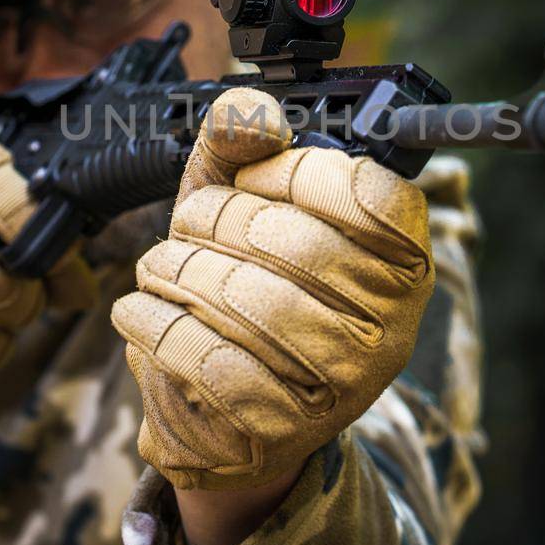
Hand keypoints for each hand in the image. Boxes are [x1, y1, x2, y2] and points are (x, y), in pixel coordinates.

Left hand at [112, 88, 433, 490]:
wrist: (222, 412)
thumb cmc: (242, 285)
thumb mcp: (241, 201)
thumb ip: (243, 142)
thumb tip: (255, 114)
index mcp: (401, 257)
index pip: (365, 190)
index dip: (292, 172)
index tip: (250, 178)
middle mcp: (390, 323)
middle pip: (294, 242)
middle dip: (215, 220)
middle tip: (187, 225)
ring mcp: (343, 383)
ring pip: (245, 299)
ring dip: (177, 270)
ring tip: (160, 269)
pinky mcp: (285, 430)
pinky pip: (207, 360)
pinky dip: (157, 324)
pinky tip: (143, 312)